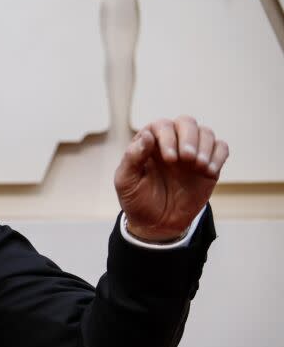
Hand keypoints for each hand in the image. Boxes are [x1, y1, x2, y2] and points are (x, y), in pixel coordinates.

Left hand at [114, 116, 228, 241]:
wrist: (157, 224)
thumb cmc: (138, 200)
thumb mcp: (126, 182)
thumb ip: (132, 158)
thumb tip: (147, 136)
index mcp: (149, 143)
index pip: (161, 126)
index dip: (167, 137)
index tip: (169, 159)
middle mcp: (172, 143)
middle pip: (186, 122)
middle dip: (189, 137)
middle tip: (186, 159)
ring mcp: (191, 153)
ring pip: (205, 132)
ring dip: (204, 146)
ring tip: (198, 166)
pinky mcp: (208, 165)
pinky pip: (221, 148)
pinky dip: (218, 155)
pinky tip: (208, 171)